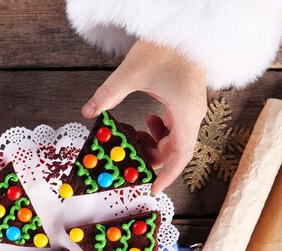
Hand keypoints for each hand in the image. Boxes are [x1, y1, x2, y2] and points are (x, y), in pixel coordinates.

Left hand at [82, 40, 206, 194]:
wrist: (183, 29)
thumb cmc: (163, 49)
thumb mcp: (130, 73)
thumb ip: (108, 95)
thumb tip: (88, 112)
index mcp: (186, 114)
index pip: (180, 156)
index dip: (167, 176)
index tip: (153, 190)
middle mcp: (193, 115)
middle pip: (176, 150)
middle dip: (153, 158)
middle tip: (131, 160)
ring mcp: (191, 108)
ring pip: (176, 139)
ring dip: (156, 143)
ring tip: (136, 137)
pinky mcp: (185, 100)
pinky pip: (175, 126)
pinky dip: (160, 129)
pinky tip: (146, 120)